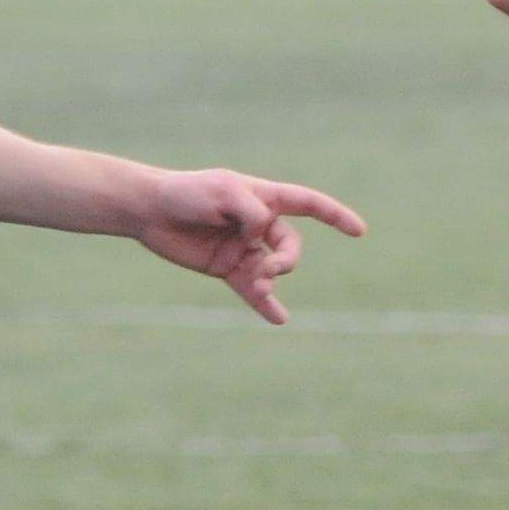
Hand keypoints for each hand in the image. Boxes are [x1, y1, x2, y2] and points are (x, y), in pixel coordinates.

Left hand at [132, 165, 367, 325]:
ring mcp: (244, 247)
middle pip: (290, 246)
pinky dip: (267, 304)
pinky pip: (252, 289)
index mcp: (263, 197)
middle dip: (287, 259)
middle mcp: (257, 224)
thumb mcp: (223, 191)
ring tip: (259, 289)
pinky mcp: (227, 267)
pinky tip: (280, 318)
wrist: (149, 210)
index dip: (335, 216)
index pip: (308, 204)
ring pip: (272, 270)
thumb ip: (253, 211)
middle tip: (270, 269)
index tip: (359, 232)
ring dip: (270, 281)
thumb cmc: (186, 192)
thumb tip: (265, 236)